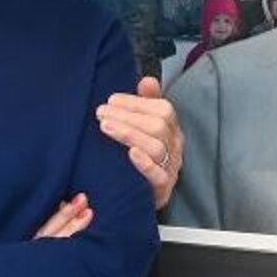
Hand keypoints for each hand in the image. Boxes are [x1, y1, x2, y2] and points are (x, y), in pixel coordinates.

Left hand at [96, 76, 182, 206]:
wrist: (144, 196)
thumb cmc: (144, 157)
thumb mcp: (145, 128)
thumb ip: (147, 104)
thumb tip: (148, 80)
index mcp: (172, 129)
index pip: (162, 109)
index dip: (136, 103)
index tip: (111, 100)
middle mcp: (175, 147)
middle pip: (158, 126)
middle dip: (127, 117)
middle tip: (101, 113)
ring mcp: (171, 168)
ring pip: (156, 147)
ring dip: (130, 134)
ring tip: (105, 127)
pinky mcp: (163, 188)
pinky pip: (159, 176)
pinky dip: (145, 163)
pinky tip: (130, 153)